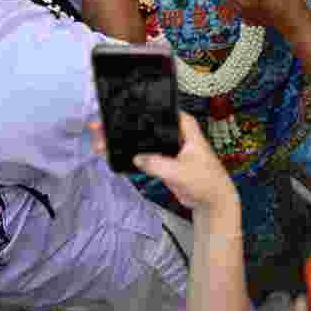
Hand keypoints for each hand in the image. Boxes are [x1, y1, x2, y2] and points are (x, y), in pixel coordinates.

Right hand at [91, 113, 238, 213]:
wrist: (210, 201)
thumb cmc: (206, 181)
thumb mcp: (181, 171)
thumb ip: (158, 163)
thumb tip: (138, 157)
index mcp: (184, 126)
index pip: (158, 111)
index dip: (138, 109)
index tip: (118, 109)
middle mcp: (174, 132)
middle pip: (145, 124)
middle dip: (123, 125)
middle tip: (101, 127)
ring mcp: (166, 146)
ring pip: (141, 139)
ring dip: (122, 140)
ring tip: (100, 140)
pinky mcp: (161, 160)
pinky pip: (142, 154)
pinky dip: (128, 154)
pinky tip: (111, 153)